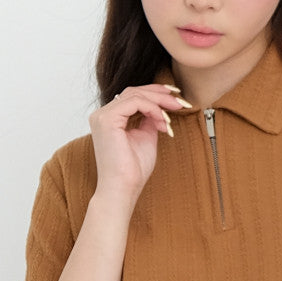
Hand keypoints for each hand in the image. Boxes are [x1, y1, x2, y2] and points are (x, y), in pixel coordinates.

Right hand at [88, 84, 187, 203]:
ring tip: (175, 110)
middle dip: (160, 94)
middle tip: (179, 100)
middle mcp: (102, 115)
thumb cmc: (132, 170)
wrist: (123, 188)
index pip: (132, 97)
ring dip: (159, 101)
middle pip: (133, 91)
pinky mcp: (107, 119)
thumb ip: (149, 121)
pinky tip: (163, 120)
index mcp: (109, 119)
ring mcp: (102, 116)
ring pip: (135, 94)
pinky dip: (153, 108)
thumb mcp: (146, 137)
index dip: (155, 95)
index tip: (176, 100)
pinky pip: (135, 102)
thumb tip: (159, 109)